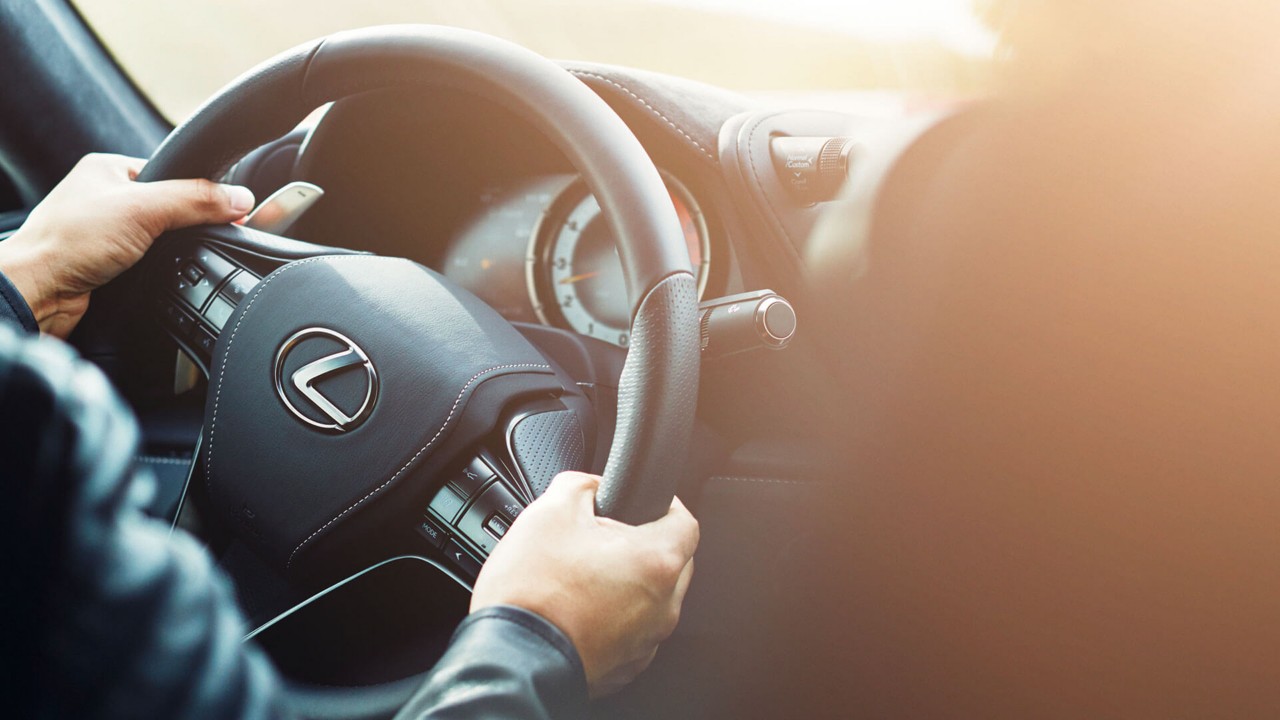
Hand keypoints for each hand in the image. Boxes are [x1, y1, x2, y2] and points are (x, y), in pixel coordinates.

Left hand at [0, 153, 253, 337]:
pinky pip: (149, 262)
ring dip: (168, 252)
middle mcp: (104, 198)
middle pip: (169, 208)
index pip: (171, 173)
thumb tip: (240, 198)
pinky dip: (157, 270)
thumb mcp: (144, 210)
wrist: (37, 293)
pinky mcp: (108, 265)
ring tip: (157, 258)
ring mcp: (104, 233)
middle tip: (179, 238)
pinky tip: (150, 274)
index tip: (223, 210)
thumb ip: (196, 201)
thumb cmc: (67, 244)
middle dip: (181, 227)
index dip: (197, 192)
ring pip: (160, 238)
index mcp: (107, 169)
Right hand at [471, 472, 698, 696]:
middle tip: (606, 538)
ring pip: (653, 600)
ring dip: (630, 583)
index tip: (645, 502)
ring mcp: (646, 642)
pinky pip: (632, 631)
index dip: (665, 505)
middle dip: (646, 544)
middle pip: (672, 562)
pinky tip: (579, 609)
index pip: (685, 522)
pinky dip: (615, 617)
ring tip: (586, 575)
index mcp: (655, 563)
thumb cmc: (531, 595)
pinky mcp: (625, 666)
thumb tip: (591, 486)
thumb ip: (581, 485)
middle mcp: (662, 607)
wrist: (509, 660)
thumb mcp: (549, 513)